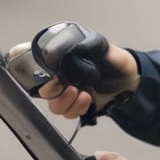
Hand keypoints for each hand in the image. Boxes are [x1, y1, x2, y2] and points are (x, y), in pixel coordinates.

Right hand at [7, 26, 140, 118]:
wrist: (132, 77)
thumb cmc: (113, 57)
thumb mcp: (99, 45)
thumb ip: (81, 46)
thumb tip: (65, 51)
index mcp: (59, 58)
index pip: (30, 63)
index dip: (26, 70)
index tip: (40, 74)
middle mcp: (59, 75)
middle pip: (40, 90)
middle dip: (51, 91)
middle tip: (66, 86)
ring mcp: (68, 92)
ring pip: (53, 105)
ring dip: (65, 102)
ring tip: (81, 93)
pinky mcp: (78, 106)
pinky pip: (68, 114)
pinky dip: (76, 109)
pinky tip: (87, 100)